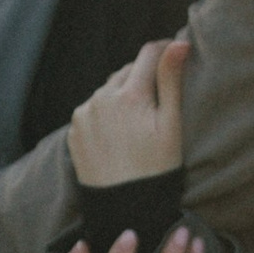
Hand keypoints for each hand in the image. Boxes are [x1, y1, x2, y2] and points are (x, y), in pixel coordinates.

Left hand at [66, 35, 189, 186]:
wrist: (125, 209)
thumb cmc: (157, 169)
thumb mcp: (171, 126)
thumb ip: (172, 80)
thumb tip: (180, 43)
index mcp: (130, 95)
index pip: (149, 54)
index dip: (165, 50)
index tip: (175, 54)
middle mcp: (101, 98)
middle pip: (127, 71)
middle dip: (143, 76)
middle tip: (160, 96)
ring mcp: (84, 114)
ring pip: (108, 90)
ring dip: (123, 95)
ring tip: (139, 119)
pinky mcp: (74, 130)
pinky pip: (92, 110)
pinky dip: (106, 113)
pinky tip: (119, 133)